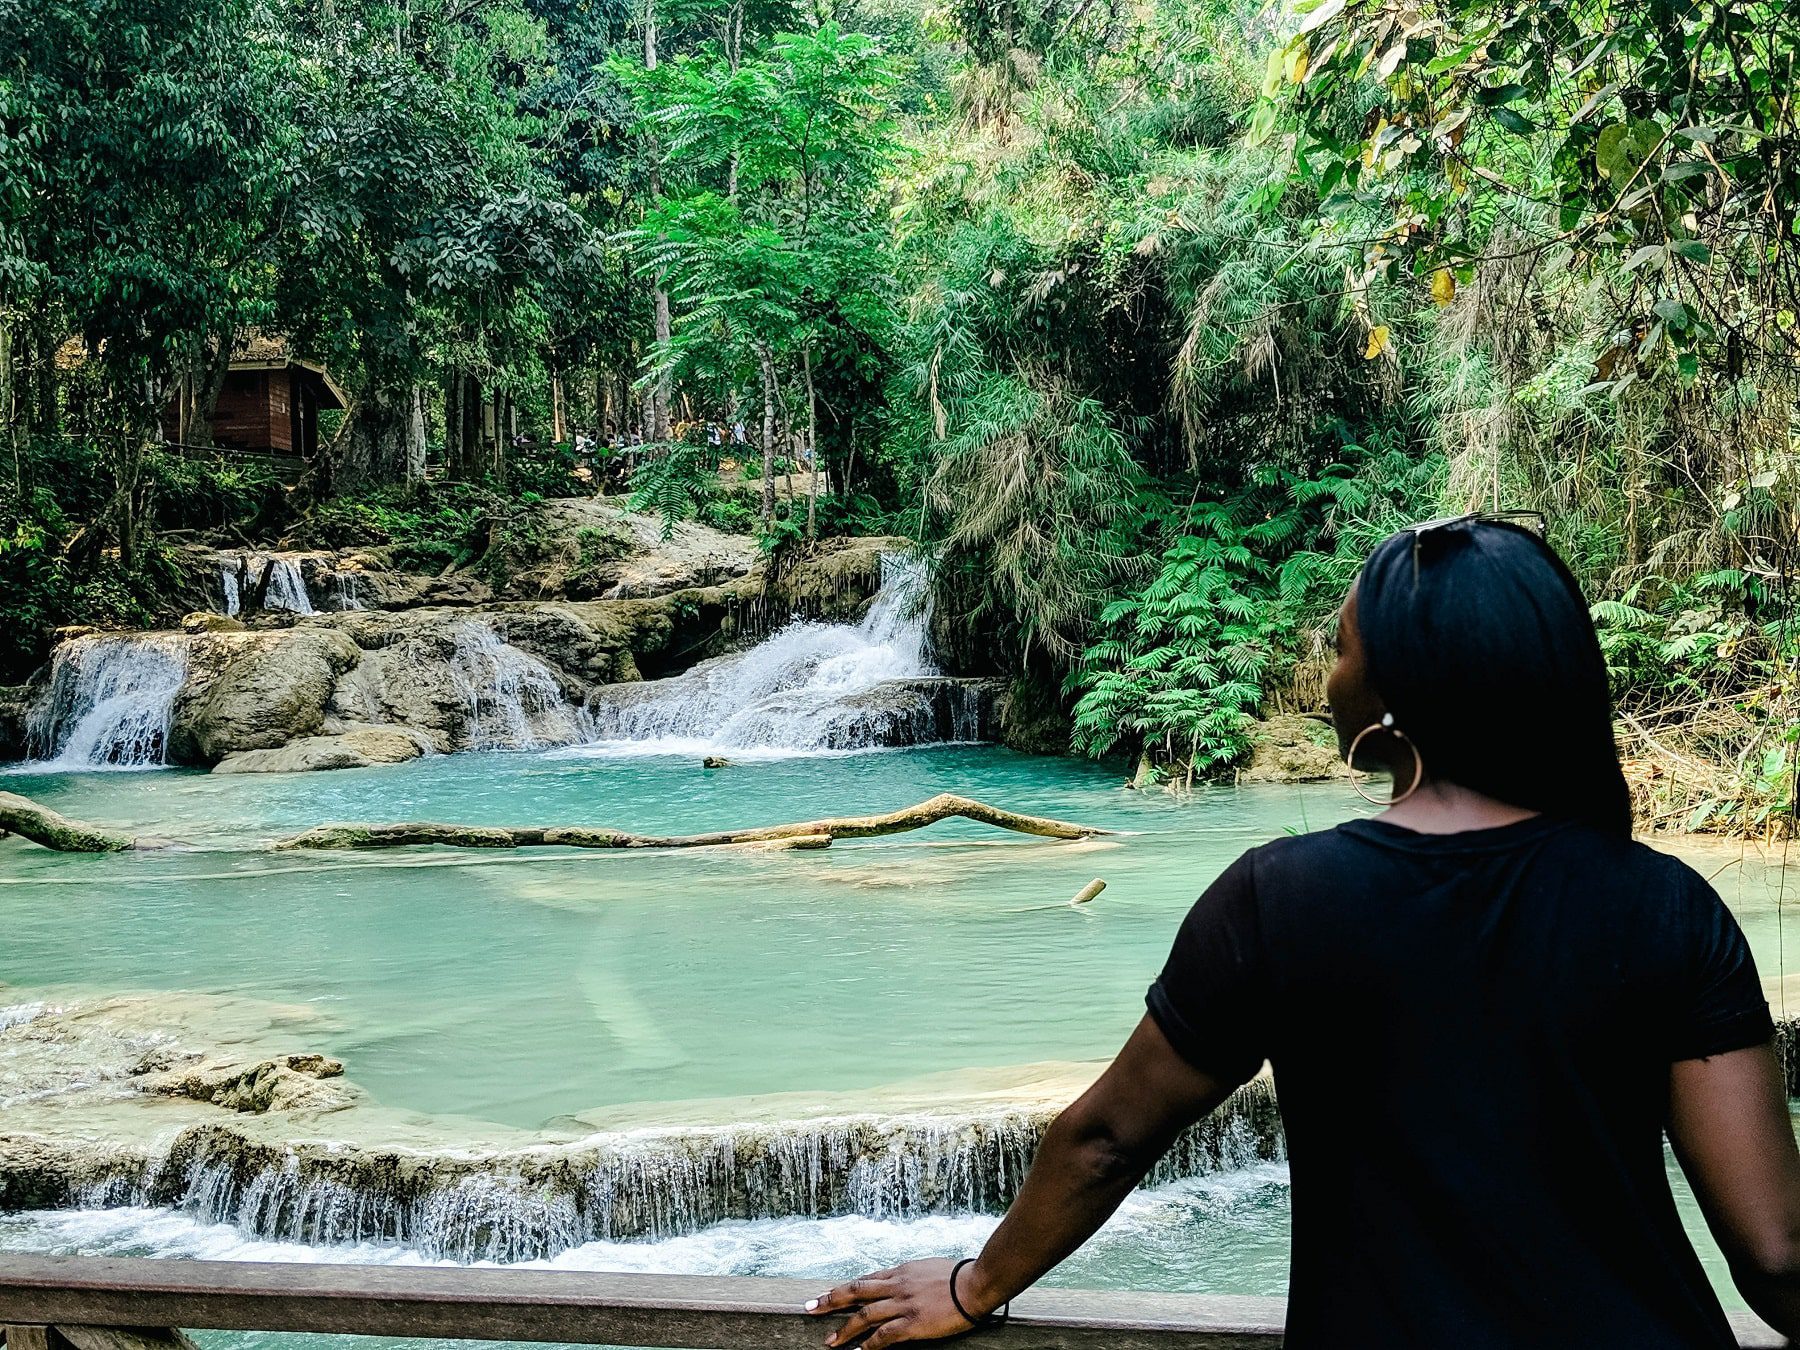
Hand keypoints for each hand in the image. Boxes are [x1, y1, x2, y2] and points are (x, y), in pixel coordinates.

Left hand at [804, 1257, 994, 1346]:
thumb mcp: (928, 1267)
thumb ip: (912, 1275)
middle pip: (855, 1292)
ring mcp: (902, 1304)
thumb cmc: (958, 1275)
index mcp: (900, 1271)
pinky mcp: (912, 1323)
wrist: (974, 1283)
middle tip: (810, 1308)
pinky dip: (868, 1346)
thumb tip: (904, 1279)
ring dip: (844, 1329)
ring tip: (829, 1342)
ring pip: (864, 1315)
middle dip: (830, 1301)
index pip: (865, 1280)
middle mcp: (896, 1285)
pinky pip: (884, 1336)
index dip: (845, 1288)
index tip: (828, 1294)